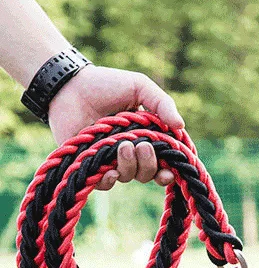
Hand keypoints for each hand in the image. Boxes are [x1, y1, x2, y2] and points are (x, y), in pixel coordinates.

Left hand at [47, 64, 184, 189]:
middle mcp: (130, 152)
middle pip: (148, 173)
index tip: (170, 170)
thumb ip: (162, 103)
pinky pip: (105, 184)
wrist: (69, 86)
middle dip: (148, 164)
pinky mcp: (90, 166)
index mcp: (145, 137)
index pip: (163, 162)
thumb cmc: (105, 84)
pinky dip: (109, 180)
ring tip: (121, 144)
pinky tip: (109, 171)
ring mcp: (110, 160)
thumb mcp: (139, 86)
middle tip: (140, 145)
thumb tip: (180, 126)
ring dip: (129, 165)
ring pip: (128, 177)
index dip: (169, 170)